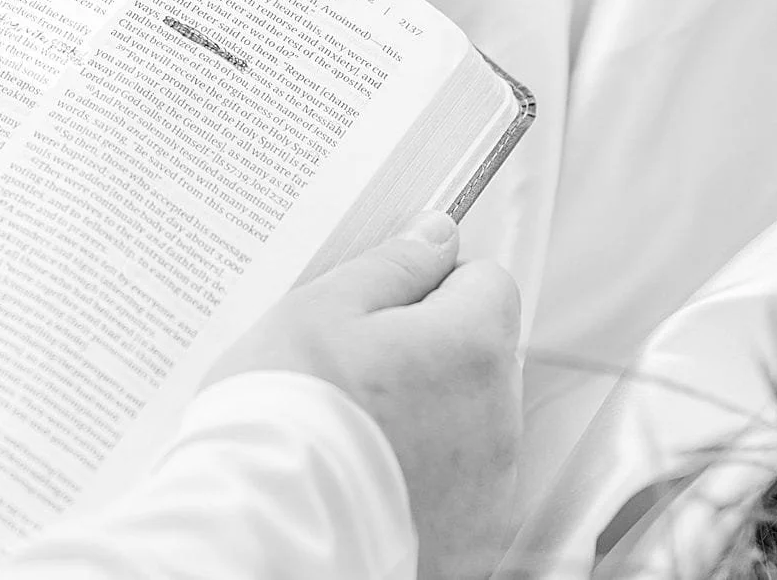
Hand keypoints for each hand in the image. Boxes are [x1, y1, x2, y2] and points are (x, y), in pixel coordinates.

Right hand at [204, 214, 521, 579]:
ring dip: (425, 418)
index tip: (385, 300)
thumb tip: (435, 234)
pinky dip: (420, 479)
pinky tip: (364, 478)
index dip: (434, 282)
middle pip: (480, 357)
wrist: (277, 537)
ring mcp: (490, 489)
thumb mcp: (321, 310)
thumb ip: (390, 266)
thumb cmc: (289, 417)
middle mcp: (499, 419)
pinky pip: (457, 490)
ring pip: (467, 426)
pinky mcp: (472, 541)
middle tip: (351, 368)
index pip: (488, 282)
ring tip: (349, 430)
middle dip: (427, 352)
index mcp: (471, 347)